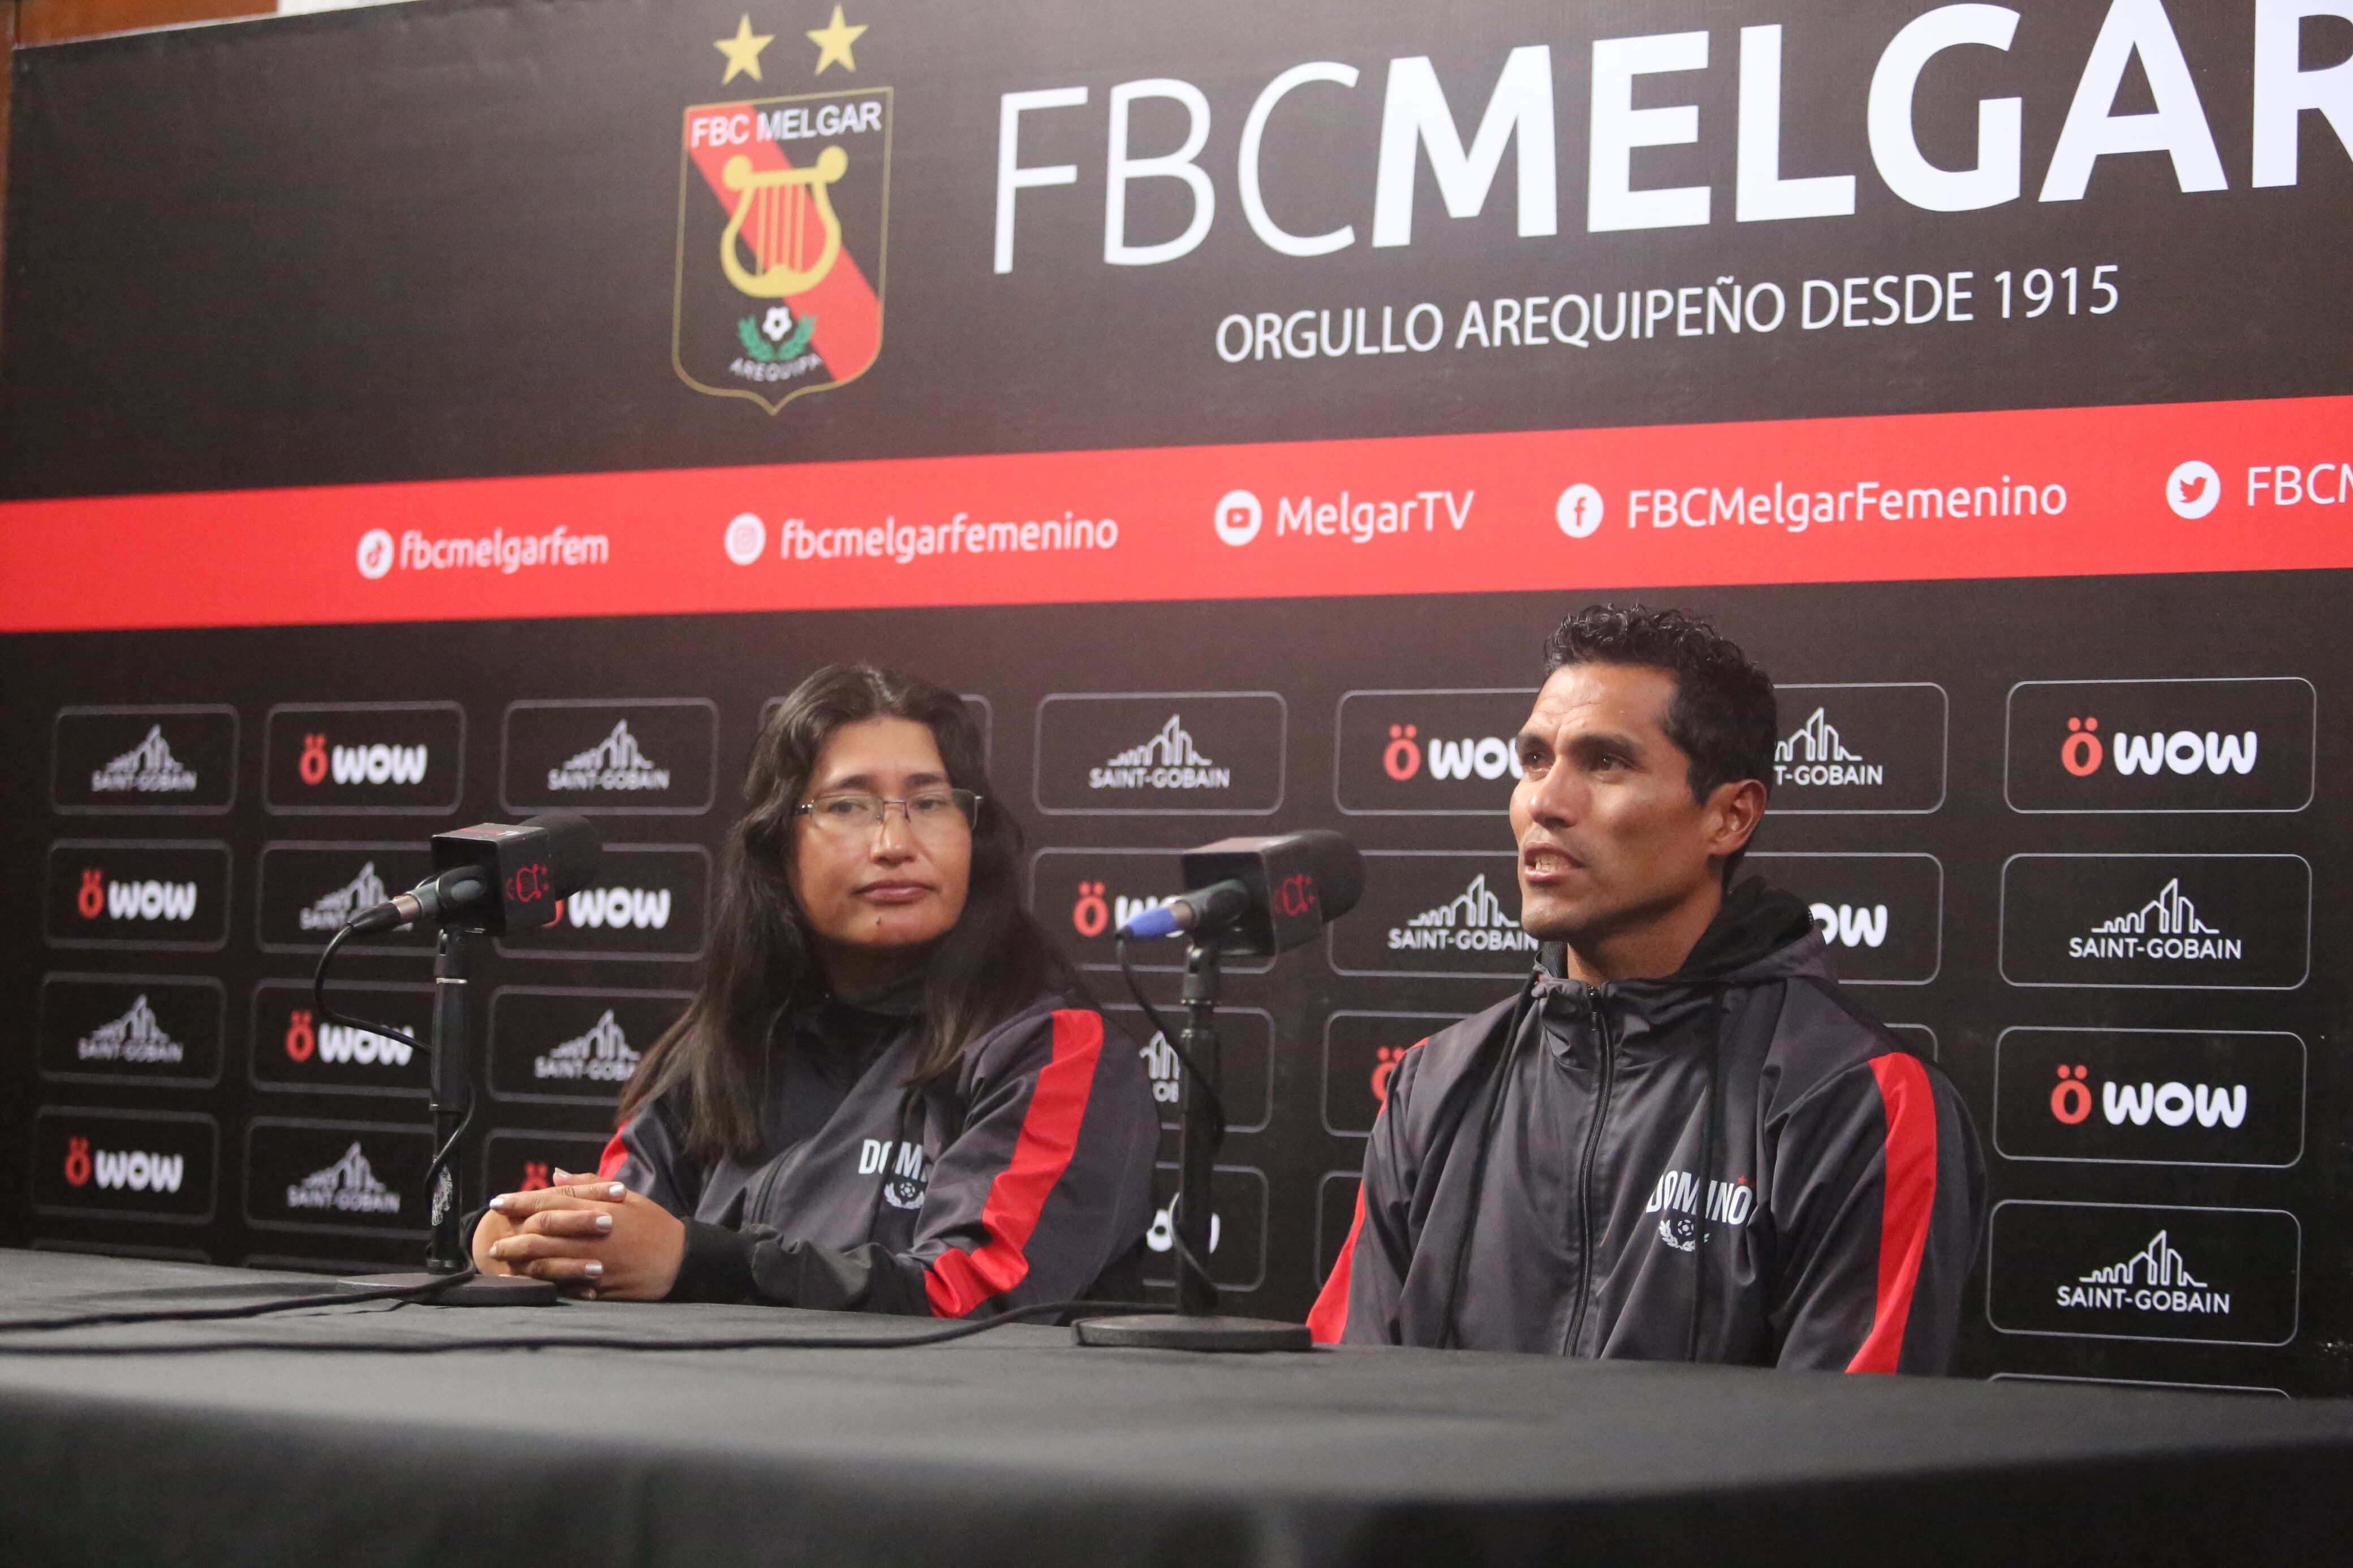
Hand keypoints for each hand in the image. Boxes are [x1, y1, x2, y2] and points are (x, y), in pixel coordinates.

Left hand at [475, 1171, 686, 1300]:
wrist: (679, 1259)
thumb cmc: (652, 1223)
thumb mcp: (625, 1195)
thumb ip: (588, 1184)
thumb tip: (556, 1175)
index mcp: (596, 1209)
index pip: (549, 1201)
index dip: (519, 1201)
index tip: (497, 1202)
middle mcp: (590, 1235)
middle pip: (541, 1232)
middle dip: (512, 1234)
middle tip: (493, 1239)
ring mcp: (592, 1262)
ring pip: (546, 1259)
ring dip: (519, 1259)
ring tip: (502, 1259)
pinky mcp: (596, 1285)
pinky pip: (561, 1283)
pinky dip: (541, 1281)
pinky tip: (526, 1280)